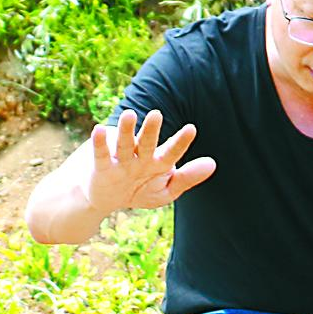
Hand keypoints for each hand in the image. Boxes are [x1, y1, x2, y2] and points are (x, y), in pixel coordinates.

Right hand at [87, 109, 216, 215]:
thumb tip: (213, 164)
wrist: (106, 199)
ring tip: (129, 114)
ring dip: (126, 130)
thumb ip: (187, 178)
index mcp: (158, 162)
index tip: (191, 129)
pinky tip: (99, 129)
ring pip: (124, 144)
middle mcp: (141, 157)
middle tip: (156, 114)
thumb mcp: (166, 190)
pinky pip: (102, 154)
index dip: (180, 142)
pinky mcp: (102, 167)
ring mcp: (121, 160)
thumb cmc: (140, 190)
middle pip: (147, 143)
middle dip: (151, 131)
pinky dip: (100, 143)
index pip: (172, 152)